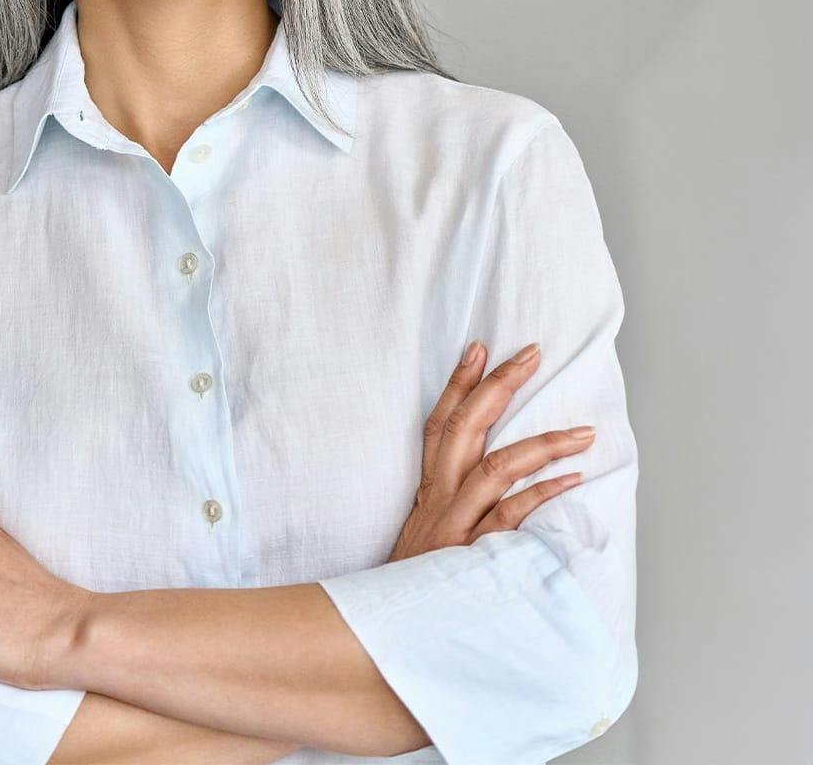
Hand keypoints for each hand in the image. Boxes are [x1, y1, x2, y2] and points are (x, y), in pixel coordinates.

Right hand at [387, 341, 595, 562]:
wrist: (392, 628)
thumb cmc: (417, 580)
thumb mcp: (424, 532)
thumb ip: (449, 503)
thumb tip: (483, 476)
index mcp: (429, 488)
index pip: (439, 422)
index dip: (458, 382)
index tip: (479, 347)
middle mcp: (440, 496)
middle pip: (465, 427)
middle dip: (498, 386)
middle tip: (531, 354)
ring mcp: (457, 522)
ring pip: (497, 465)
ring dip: (542, 442)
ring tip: (583, 431)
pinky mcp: (473, 551)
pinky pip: (512, 514)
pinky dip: (542, 492)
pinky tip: (572, 478)